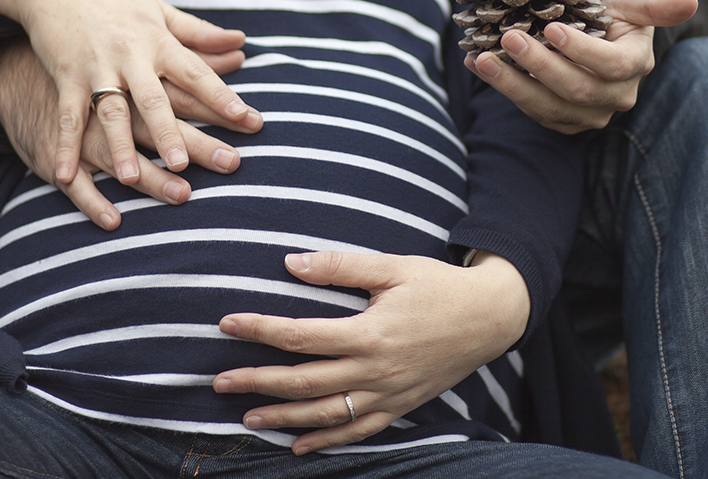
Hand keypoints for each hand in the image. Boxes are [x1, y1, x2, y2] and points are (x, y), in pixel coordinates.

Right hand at [0, 0, 262, 185]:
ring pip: (112, 111)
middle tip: (185, 164)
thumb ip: (201, 34)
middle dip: (169, 132)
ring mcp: (97, 67)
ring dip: (120, 145)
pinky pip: (67, 115)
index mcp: (159, 40)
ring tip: (132, 178)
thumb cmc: (116, 3)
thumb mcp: (161, 13)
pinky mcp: (65, 76)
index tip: (247, 119)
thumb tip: (242, 43)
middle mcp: (130, 55)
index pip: (197, 72)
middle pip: (154, 98)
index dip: (221, 96)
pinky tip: (67, 175)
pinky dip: (66, 144)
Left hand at [213, 250, 529, 453]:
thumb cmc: (439, 286)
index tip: (227, 324)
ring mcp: (387, 394)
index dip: (260, 329)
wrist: (489, 317)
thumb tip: (291, 262)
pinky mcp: (399, 405)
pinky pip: (357, 431)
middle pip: (303, 382)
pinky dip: (326, 442)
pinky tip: (299, 446)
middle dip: (257, 382)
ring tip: (248, 417)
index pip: (301, 335)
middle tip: (219, 382)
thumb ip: (342, 265)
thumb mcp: (394, 266)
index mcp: (369, 333)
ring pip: (325, 414)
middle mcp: (375, 370)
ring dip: (282, 418)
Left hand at [465, 0, 698, 133]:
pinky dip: (504, 88)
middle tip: (507, 38)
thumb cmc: (609, 11)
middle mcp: (616, 96)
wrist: (593, 32)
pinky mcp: (563, 121)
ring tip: (482, 58)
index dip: (580, 50)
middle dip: (539, 65)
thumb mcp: (629, 1)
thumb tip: (692, 0)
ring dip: (512, 84)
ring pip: (549, 107)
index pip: (610, 65)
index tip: (551, 27)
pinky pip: (532, 111)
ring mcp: (589, 114)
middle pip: (576, 89)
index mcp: (636, 64)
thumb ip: (655, 4)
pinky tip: (478, 64)